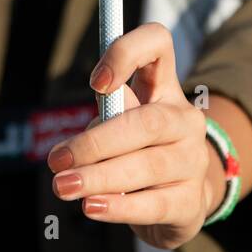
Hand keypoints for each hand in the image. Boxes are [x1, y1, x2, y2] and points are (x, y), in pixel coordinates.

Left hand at [46, 23, 217, 249]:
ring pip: (149, 166)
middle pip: (148, 122)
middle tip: (56, 161)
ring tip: (64, 187)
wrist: (181, 198)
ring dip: (100, 177)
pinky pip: (155, 204)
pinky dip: (120, 207)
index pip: (157, 44)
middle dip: (97, 142)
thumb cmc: (137, 151)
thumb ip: (103, 120)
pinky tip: (92, 207)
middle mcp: (185, 119)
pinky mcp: (192, 201)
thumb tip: (75, 147)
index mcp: (164, 88)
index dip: (127, 52)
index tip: (94, 84)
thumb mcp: (119, 125)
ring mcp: (194, 160)